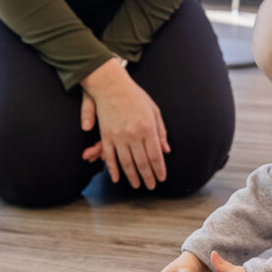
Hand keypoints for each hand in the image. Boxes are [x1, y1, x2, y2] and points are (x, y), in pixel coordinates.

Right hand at [80, 58, 169, 189]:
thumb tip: (166, 150)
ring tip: (137, 185)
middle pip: (142, 162)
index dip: (159, 169)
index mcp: (148, 127)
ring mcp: (118, 136)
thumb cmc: (136, 96)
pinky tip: (117, 178)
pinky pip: (109, 157)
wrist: (111, 85)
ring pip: (126, 163)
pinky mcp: (106, 135)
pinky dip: (113, 170)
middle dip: (148, 177)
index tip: (162, 178)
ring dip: (132, 177)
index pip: (155, 155)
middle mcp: (134, 134)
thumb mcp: (154, 110)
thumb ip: (161, 131)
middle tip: (151, 186)